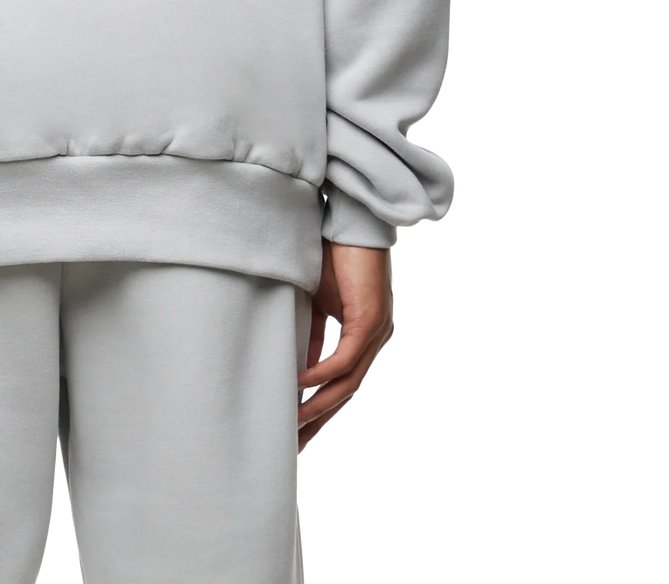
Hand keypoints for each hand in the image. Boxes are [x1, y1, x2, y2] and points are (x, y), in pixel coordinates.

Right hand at [297, 241, 394, 453]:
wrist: (351, 222)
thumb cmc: (334, 255)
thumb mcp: (318, 302)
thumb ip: (314, 334)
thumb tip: (296, 366)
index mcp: (363, 338)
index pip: (341, 385)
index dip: (320, 410)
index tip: (297, 432)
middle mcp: (374, 341)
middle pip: (345, 394)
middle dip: (318, 422)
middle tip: (294, 447)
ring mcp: (375, 334)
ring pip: (347, 383)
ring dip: (319, 406)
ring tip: (293, 424)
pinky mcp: (369, 321)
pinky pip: (344, 359)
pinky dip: (322, 375)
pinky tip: (300, 385)